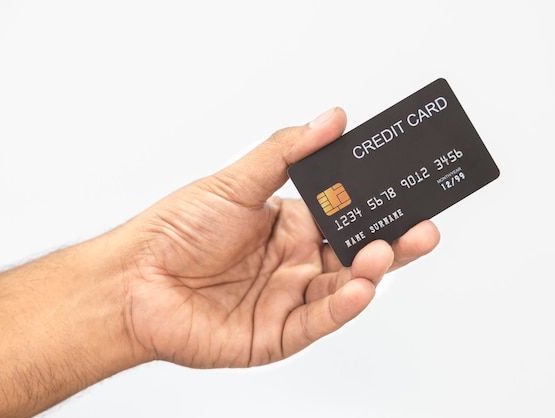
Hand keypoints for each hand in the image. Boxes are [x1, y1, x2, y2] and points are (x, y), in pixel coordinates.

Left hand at [121, 107, 439, 367]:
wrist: (133, 281)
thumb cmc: (176, 231)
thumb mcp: (237, 182)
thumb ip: (288, 153)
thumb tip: (331, 119)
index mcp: (291, 226)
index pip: (347, 216)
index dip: (377, 207)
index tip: (406, 191)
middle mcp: (296, 263)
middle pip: (355, 255)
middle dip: (392, 243)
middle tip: (421, 229)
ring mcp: (288, 299)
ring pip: (343, 288)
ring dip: (369, 272)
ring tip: (385, 252)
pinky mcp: (277, 334)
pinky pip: (317, 320)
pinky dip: (341, 307)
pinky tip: (358, 288)